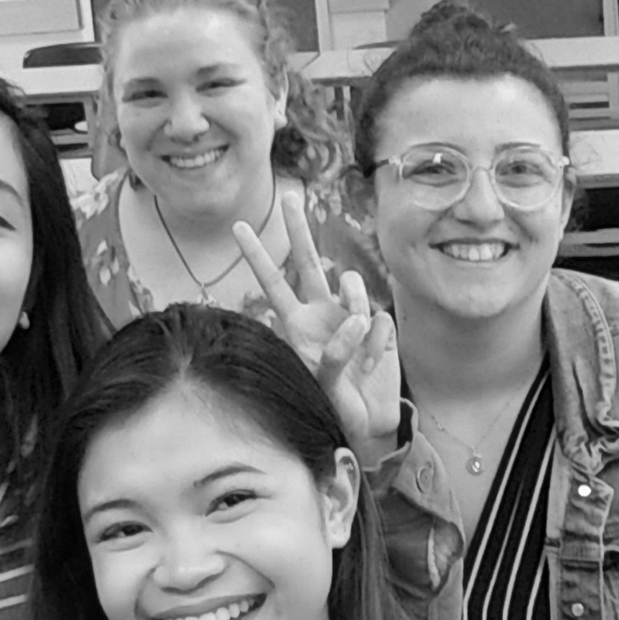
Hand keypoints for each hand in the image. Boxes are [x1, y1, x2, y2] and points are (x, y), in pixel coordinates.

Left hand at [234, 191, 400, 464]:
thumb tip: (355, 320)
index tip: (238, 225)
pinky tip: (373, 365)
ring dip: (357, 307)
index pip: (272, 282)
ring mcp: (351, 314)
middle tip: (290, 195)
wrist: (368, 423)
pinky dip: (378, 343)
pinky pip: (380, 318)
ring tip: (359, 351)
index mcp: (297, 323)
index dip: (256, 254)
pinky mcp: (379, 324)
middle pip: (308, 260)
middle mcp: (321, 310)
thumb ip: (334, 353)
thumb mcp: (323, 384)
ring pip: (354, 284)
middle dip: (298, 228)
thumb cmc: (334, 407)